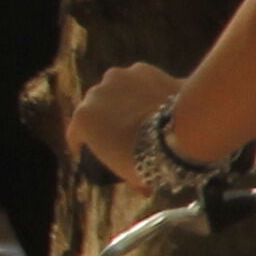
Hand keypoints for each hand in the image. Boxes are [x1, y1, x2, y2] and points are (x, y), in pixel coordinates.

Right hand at [72, 60, 186, 188]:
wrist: (180, 132)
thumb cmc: (151, 158)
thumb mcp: (129, 173)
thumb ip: (126, 172)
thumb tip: (142, 186)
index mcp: (83, 119)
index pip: (75, 133)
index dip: (81, 144)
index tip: (88, 151)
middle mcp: (95, 93)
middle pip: (96, 107)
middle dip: (107, 118)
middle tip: (123, 132)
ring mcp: (119, 77)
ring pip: (117, 89)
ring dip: (125, 100)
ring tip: (144, 115)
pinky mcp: (143, 69)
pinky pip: (140, 81)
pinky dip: (147, 90)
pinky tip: (159, 103)